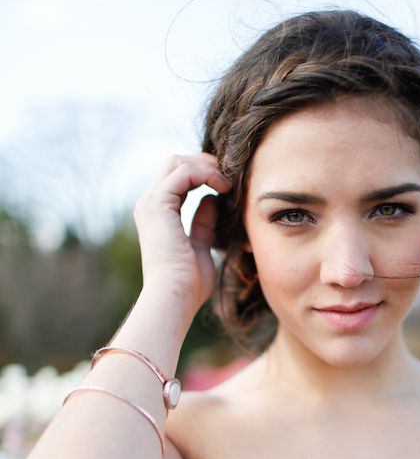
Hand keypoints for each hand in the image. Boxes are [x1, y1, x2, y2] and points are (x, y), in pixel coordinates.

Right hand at [133, 153, 231, 314]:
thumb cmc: (189, 284)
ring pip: (177, 162)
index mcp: (158, 214)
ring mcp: (151, 203)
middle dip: (204, 164)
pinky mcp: (157, 204)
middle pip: (174, 163)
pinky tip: (223, 187)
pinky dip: (206, 174)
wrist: (175, 296)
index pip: (178, 179)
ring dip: (207, 167)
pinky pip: (183, 172)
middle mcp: (150, 204)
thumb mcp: (201, 245)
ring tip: (229, 183)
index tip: (228, 187)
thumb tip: (213, 198)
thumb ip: (204, 221)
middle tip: (230, 178)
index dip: (203, 175)